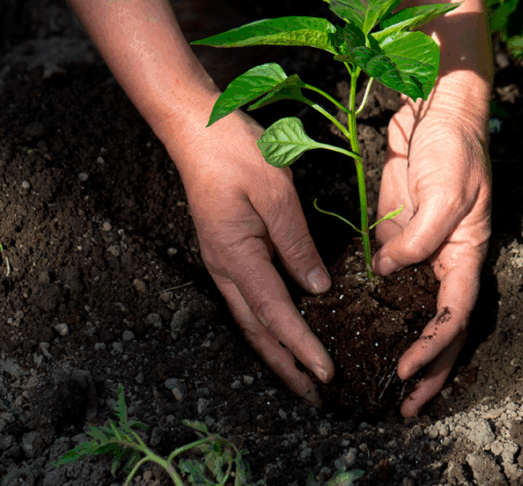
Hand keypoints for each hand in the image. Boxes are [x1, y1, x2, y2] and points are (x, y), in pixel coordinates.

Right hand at [170, 109, 334, 405]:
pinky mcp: (227, 251)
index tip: (325, 372)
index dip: (301, 346)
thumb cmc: (237, 153)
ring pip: (250, 318)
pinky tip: (281, 328)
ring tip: (299, 374)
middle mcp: (225, 268)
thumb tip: (316, 288)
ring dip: (275, 348)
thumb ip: (296, 244)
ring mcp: (222, 261)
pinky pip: (248, 298)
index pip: (276, 314)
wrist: (196, 130)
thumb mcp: (276, 194)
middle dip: (284, 365)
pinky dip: (267, 323)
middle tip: (312, 393)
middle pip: (257, 329)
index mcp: (237, 257)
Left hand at [373, 81, 491, 416]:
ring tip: (385, 384)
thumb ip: (420, 239)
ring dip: (404, 348)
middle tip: (404, 409)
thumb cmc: (455, 149)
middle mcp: (446, 261)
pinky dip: (380, 310)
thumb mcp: (446, 194)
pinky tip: (363, 332)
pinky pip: (390, 281)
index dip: (433, 348)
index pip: (454, 315)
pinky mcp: (396, 237)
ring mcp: (420, 252)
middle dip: (428, 370)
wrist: (437, 113)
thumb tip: (389, 271)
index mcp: (467, 255)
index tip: (405, 371)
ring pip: (415, 312)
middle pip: (441, 328)